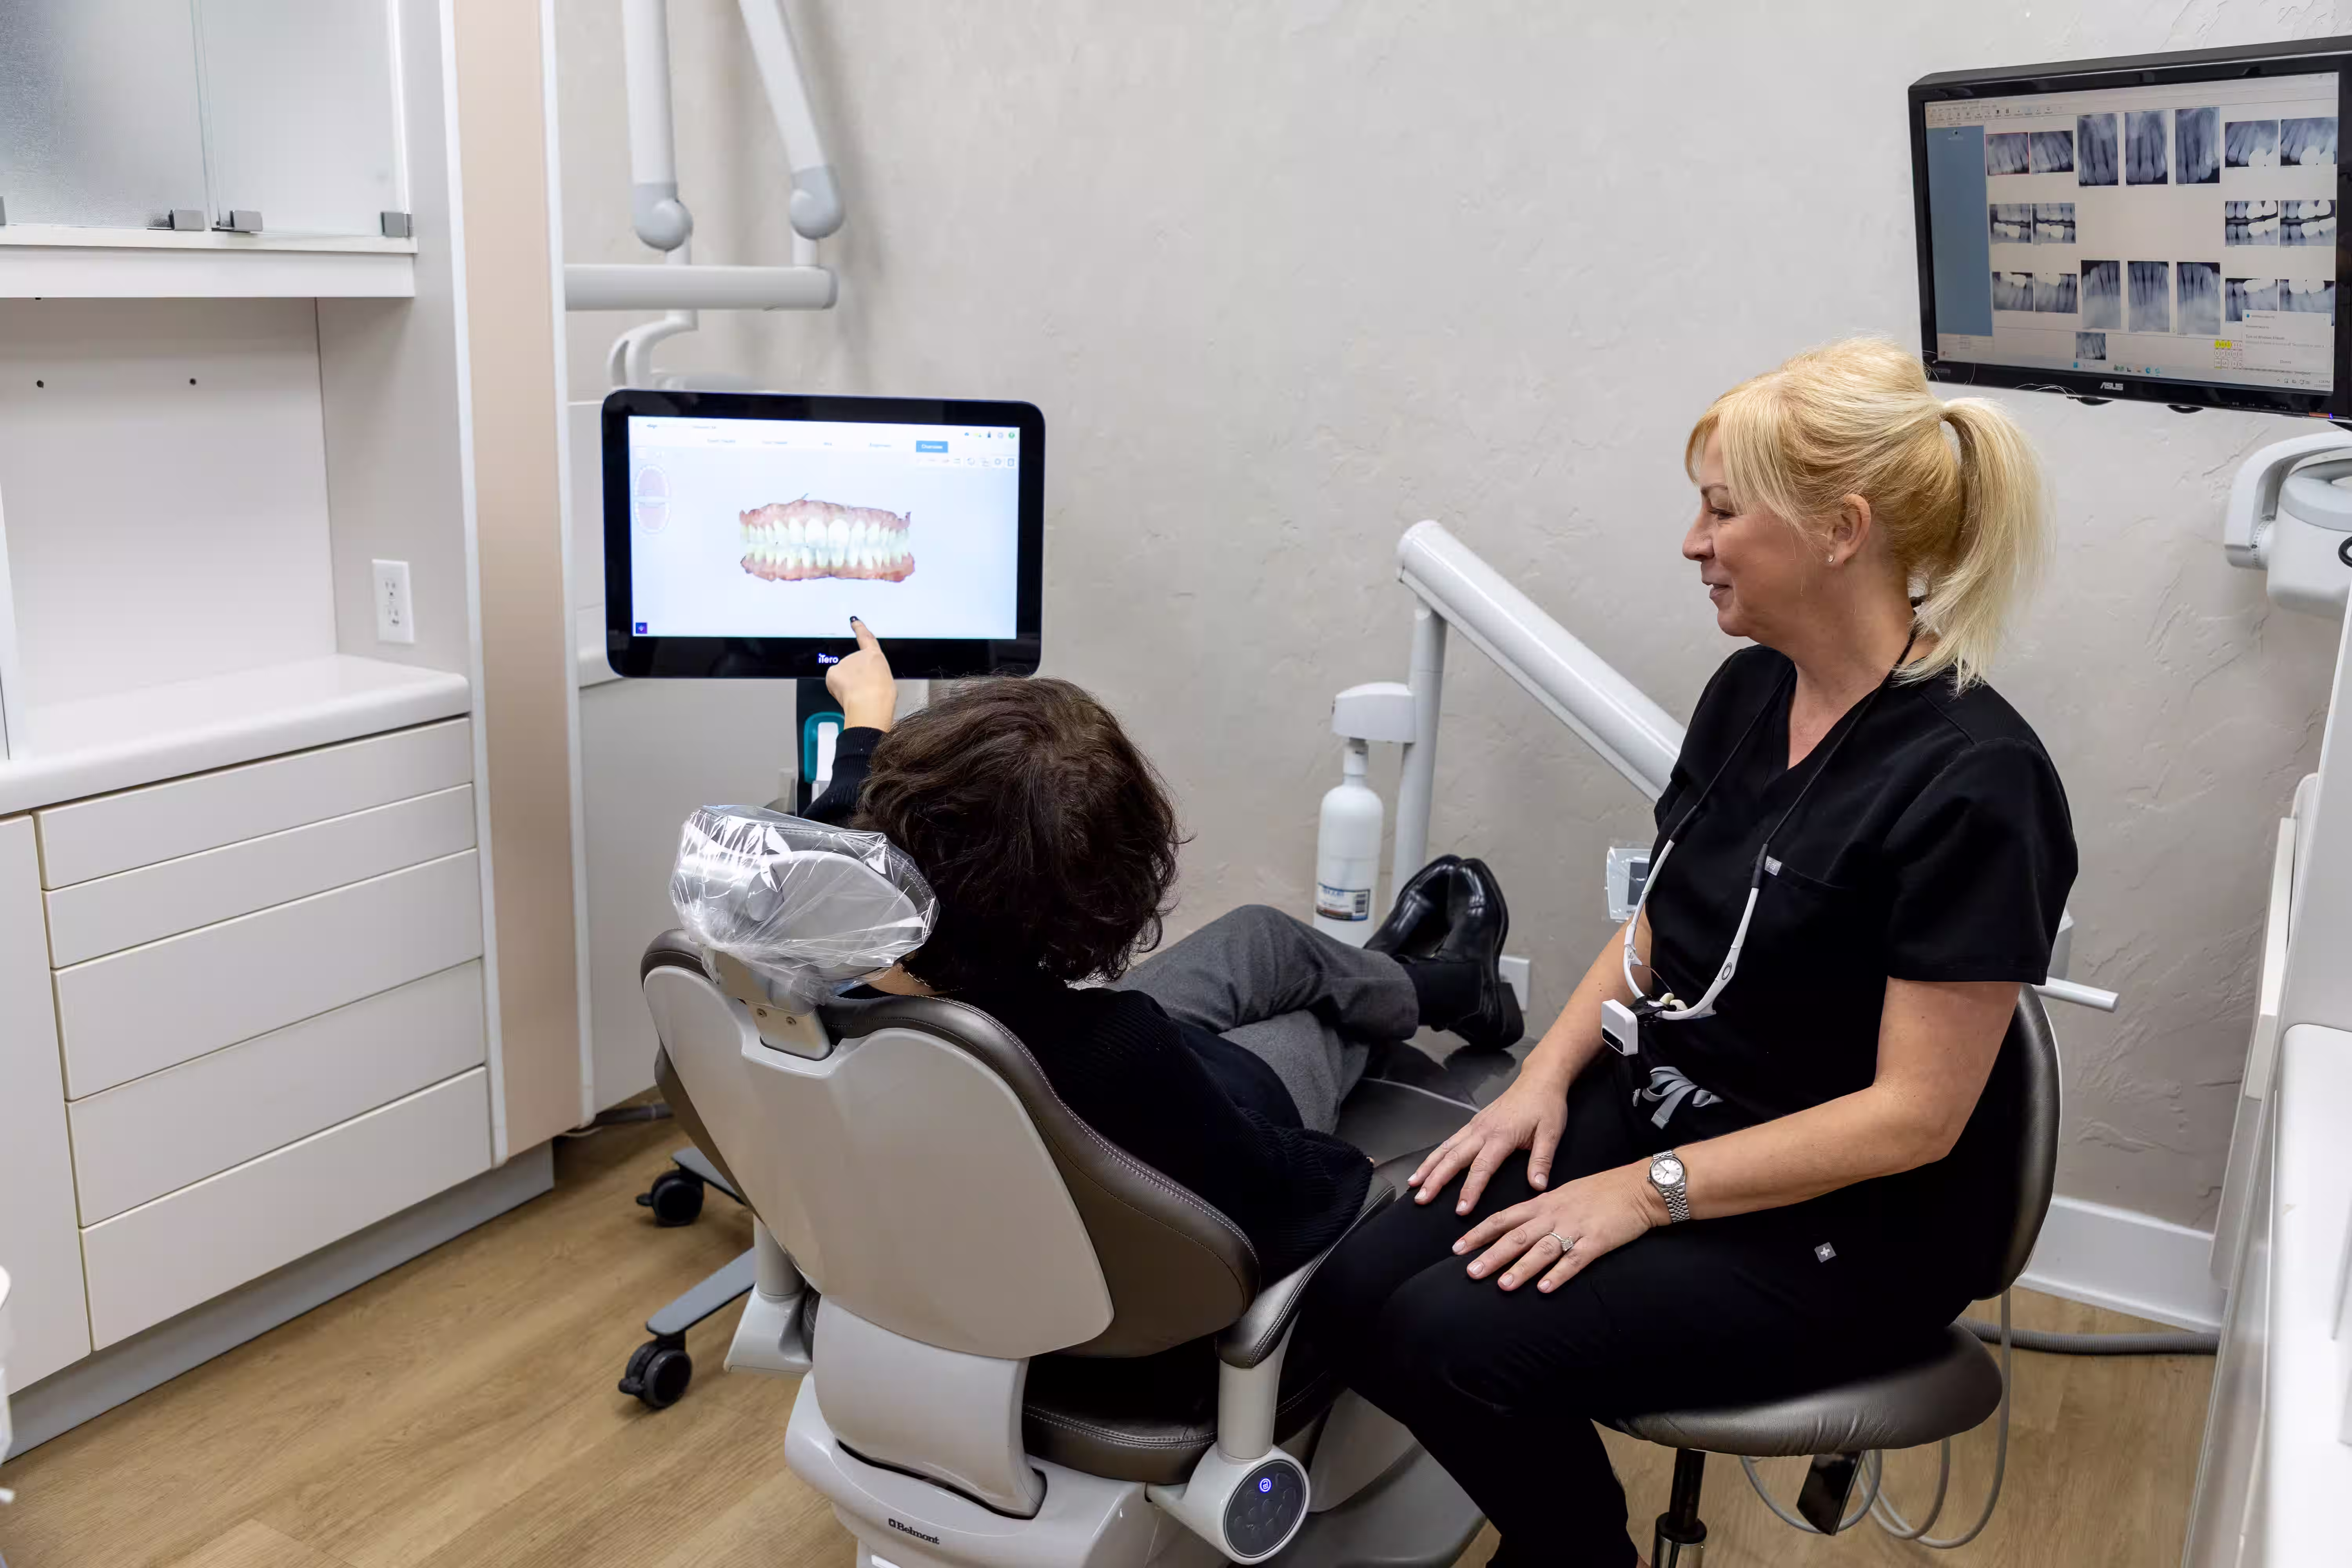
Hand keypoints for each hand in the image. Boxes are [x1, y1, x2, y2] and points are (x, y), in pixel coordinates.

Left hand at [826, 618, 896, 731]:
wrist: (869, 703)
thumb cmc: (881, 695)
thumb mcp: (885, 681)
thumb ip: (875, 675)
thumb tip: (868, 681)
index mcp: (874, 656)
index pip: (865, 637)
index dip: (859, 628)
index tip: (854, 621)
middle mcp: (857, 655)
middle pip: (853, 665)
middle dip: (855, 677)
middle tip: (864, 690)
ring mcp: (844, 663)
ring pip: (843, 675)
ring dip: (848, 684)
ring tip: (857, 694)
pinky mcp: (832, 672)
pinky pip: (833, 680)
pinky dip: (837, 688)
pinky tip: (846, 694)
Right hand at [1407, 1071, 1569, 1211]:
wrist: (1538, 1080)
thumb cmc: (1546, 1107)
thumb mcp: (1551, 1133)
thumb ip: (1542, 1160)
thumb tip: (1537, 1187)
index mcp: (1501, 1136)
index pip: (1481, 1168)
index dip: (1470, 1190)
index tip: (1460, 1210)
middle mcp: (1482, 1130)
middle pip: (1454, 1158)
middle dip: (1436, 1180)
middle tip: (1421, 1199)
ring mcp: (1475, 1125)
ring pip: (1446, 1148)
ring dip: (1429, 1166)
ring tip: (1413, 1184)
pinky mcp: (1473, 1123)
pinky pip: (1450, 1140)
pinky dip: (1435, 1154)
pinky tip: (1427, 1166)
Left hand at [1453, 1164, 1662, 1291]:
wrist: (1637, 1187)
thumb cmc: (1600, 1191)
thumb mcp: (1563, 1194)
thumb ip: (1539, 1209)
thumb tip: (1517, 1224)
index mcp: (1543, 1202)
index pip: (1503, 1218)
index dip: (1479, 1233)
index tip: (1457, 1247)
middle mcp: (1554, 1215)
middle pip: (1516, 1236)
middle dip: (1491, 1255)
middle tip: (1470, 1272)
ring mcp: (1575, 1229)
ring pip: (1541, 1250)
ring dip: (1520, 1269)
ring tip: (1501, 1286)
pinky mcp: (1596, 1242)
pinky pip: (1574, 1261)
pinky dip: (1559, 1274)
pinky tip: (1545, 1288)